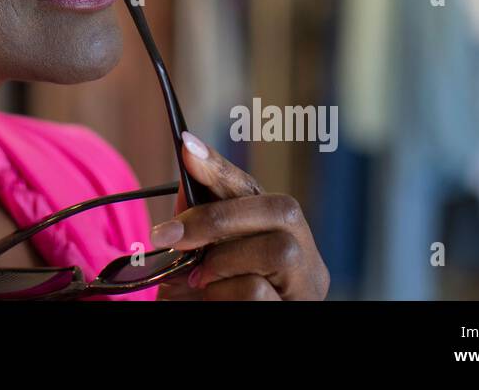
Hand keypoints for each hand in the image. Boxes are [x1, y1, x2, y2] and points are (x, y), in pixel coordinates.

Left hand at [152, 132, 328, 299]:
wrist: (215, 335)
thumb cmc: (207, 302)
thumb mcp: (195, 259)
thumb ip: (195, 221)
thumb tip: (186, 172)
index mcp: (276, 230)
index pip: (252, 186)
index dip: (220, 164)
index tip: (184, 144)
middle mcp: (303, 252)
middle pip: (279, 208)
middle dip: (217, 217)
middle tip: (170, 237)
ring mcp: (308, 284)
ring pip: (276, 248)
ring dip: (224, 263)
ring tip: (201, 284)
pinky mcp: (300, 310)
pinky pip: (261, 291)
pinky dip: (227, 296)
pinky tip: (217, 303)